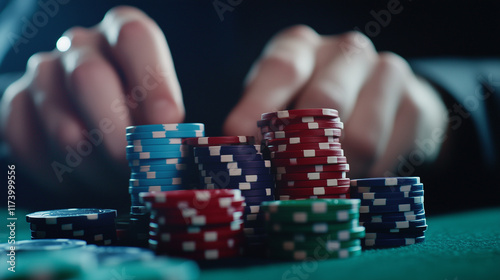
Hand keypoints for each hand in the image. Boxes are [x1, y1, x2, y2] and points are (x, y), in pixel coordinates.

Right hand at [0, 6, 183, 196]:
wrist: (105, 128)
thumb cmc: (150, 120)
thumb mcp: (174, 114)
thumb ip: (182, 122)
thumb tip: (206, 141)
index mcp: (126, 34)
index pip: (134, 39)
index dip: (153, 83)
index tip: (169, 125)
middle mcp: (81, 46)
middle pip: (89, 77)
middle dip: (117, 135)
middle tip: (137, 169)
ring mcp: (43, 74)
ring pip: (58, 117)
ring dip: (91, 162)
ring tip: (114, 180)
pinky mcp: (17, 106)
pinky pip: (23, 139)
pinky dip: (56, 169)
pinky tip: (81, 178)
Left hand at [224, 25, 447, 177]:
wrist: (379, 96)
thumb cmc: (312, 103)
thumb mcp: (280, 102)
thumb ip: (264, 124)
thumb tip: (240, 158)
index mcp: (302, 45)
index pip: (281, 70)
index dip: (259, 109)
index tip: (243, 144)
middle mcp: (346, 50)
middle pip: (324, 103)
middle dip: (303, 152)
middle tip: (287, 184)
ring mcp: (386, 71)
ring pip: (362, 137)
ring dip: (340, 173)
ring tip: (325, 186)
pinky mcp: (416, 102)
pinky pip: (390, 154)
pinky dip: (368, 175)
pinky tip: (357, 175)